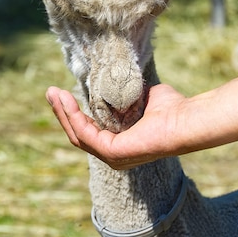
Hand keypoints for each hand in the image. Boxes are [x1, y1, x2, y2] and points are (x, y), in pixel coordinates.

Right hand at [46, 84, 187, 169]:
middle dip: (62, 112)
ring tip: (54, 93)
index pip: (88, 131)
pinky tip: (67, 100)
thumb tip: (116, 79)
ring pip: (78, 135)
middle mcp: (114, 155)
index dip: (73, 112)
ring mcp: (112, 157)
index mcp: (120, 144)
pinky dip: (73, 116)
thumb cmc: (172, 108)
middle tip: (51, 92)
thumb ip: (125, 93)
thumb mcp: (141, 97)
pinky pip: (86, 134)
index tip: (62, 93)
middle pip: (78, 134)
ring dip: (63, 113)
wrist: (186, 118)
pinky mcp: (112, 153)